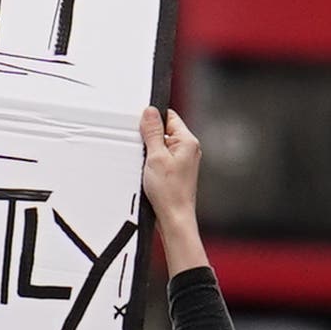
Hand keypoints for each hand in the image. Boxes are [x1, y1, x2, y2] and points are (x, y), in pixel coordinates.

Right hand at [137, 105, 207, 272]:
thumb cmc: (169, 192)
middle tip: (143, 149)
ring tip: (147, 164)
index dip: (153, 119)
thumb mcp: (155, 157)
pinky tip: (148, 172)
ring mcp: (184, 161)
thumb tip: (150, 112)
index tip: (141, 126)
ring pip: (162, 145)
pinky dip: (153, 162)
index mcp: (188, 142)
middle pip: (165, 130)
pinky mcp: (177, 171)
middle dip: (150, 137)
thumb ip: (153, 132)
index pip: (169, 116)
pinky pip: (162, 158)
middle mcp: (189, 149)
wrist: (174, 217)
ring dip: (151, 151)